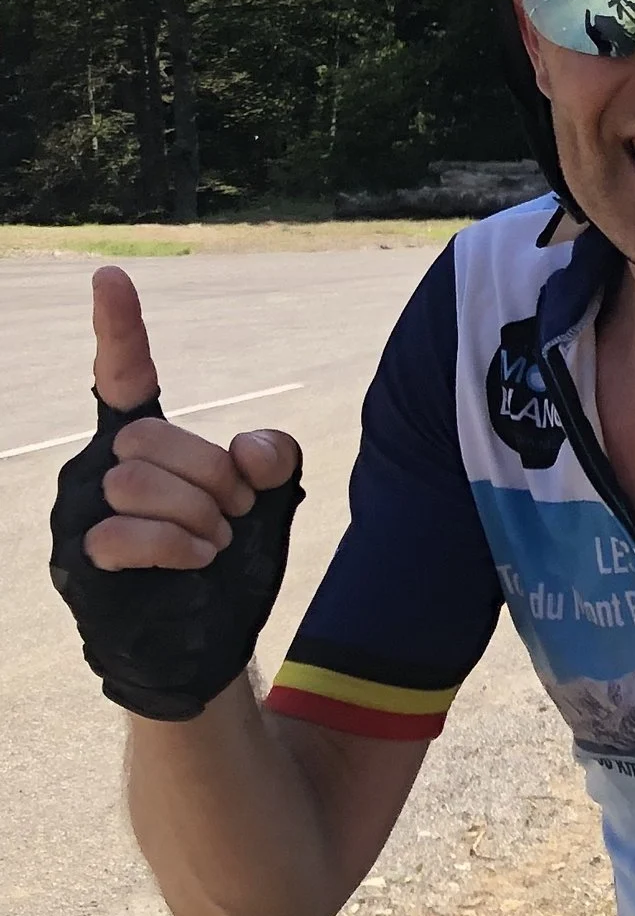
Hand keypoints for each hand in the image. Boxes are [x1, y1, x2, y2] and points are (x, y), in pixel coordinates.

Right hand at [48, 267, 305, 718]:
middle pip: (150, 436)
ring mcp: (80, 513)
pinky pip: (122, 532)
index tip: (111, 276)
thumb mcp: (271, 498)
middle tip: (233, 514)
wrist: (210, 639)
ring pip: (135, 481)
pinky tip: (196, 562)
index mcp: (142, 441)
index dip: (119, 328)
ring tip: (212, 545)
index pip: (125, 375)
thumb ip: (274, 457)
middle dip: (209, 475)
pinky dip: (174, 546)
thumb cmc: (230, 559)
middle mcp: (98, 466)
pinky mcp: (78, 560)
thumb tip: (249, 449)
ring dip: (195, 515)